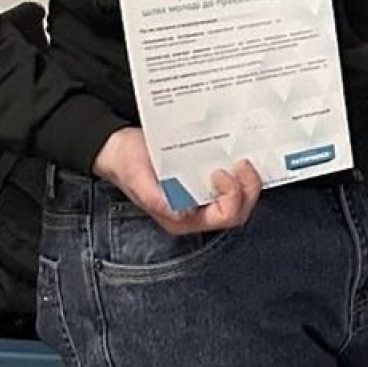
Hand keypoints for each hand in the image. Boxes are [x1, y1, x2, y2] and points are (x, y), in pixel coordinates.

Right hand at [94, 126, 260, 236]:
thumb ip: (158, 200)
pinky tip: (238, 155)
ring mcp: (202, 196)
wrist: (119, 148)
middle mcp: (196, 211)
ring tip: (243, 160)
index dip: (230, 196)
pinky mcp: (204, 180)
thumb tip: (182, 213)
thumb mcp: (138, 180)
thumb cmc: (127, 164)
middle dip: (248, 189)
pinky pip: (232, 182)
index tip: (219, 172)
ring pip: (239, 198)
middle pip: (237, 211)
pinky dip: (240, 172)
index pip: (222, 217)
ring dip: (248, 181)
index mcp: (182, 218)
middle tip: (243, 163)